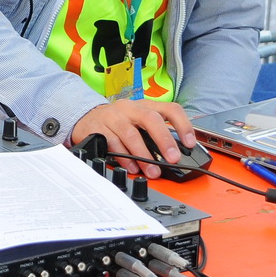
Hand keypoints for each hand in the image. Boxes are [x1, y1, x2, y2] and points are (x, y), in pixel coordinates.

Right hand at [66, 99, 195, 178]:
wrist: (85, 118)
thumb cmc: (117, 122)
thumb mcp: (138, 122)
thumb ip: (155, 134)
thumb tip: (174, 155)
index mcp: (144, 106)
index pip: (169, 108)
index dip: (183, 125)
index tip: (190, 143)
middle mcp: (130, 108)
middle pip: (150, 119)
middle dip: (164, 140)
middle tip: (172, 159)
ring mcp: (113, 117)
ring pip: (131, 134)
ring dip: (144, 155)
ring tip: (152, 171)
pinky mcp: (98, 128)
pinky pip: (113, 144)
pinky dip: (124, 158)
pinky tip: (132, 167)